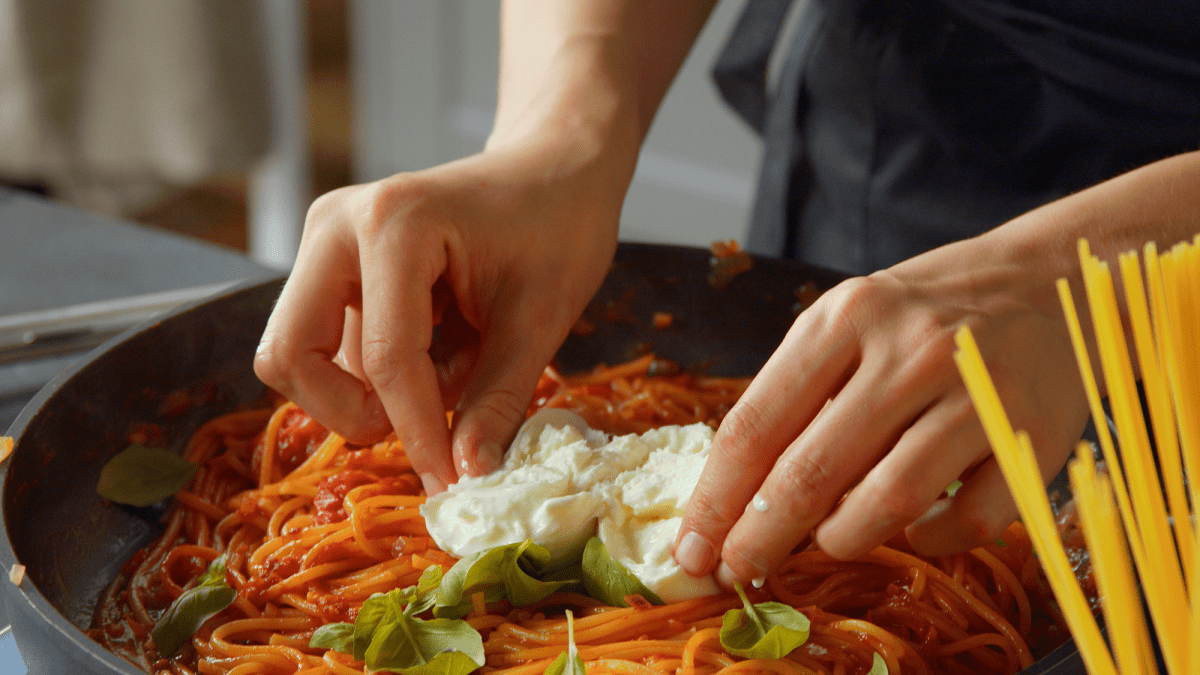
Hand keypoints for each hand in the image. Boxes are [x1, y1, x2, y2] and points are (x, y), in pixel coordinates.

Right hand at [254, 141, 621, 494]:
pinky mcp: (330, 262)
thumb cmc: (558, 226)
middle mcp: (337, 225)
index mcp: (392, 224)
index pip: (383, 359)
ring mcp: (326, 241)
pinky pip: (328, 342)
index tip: (449, 486)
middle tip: (427, 425)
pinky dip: (378, 369)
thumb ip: (497, 401)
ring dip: (375, 389)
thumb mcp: (540, 320)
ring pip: (305, 355)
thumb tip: (466, 477)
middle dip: (354, 410)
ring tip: (457, 361)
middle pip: (292, 355)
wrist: (554, 169)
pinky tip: (442, 343)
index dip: (416, 434)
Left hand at [673, 233, 1089, 585]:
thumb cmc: (928, 311)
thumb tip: (737, 496)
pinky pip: (967, 520)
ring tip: (828, 540)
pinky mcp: (1030, 436)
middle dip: (760, 537)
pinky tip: (917, 528)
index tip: (692, 548)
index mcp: (844, 317)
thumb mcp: (850, 320)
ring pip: (887, 500)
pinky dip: (932, 541)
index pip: (756, 423)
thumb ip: (799, 392)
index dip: (716, 498)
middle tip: (736, 572)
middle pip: (811, 470)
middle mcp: (907, 351)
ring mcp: (972, 392)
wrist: (1050, 279)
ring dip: (842, 538)